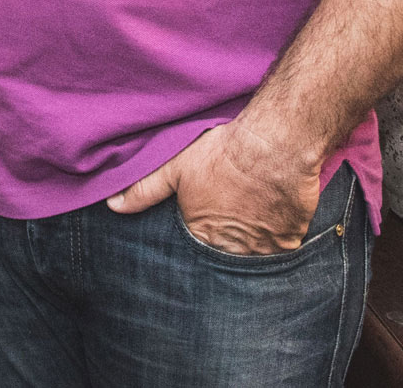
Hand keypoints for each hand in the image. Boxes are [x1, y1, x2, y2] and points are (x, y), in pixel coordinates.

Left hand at [104, 121, 320, 253]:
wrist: (272, 145)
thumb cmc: (223, 154)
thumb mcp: (175, 168)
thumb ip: (144, 190)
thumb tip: (113, 205)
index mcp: (202, 235)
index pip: (195, 252)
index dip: (198, 240)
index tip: (203, 228)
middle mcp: (232, 250)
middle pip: (225, 258)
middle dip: (223, 248)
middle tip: (228, 222)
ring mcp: (263, 248)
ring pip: (253, 258)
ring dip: (250, 247)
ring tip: (249, 222)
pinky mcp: (290, 240)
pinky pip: (281, 251)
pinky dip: (276, 240)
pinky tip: (271, 220)